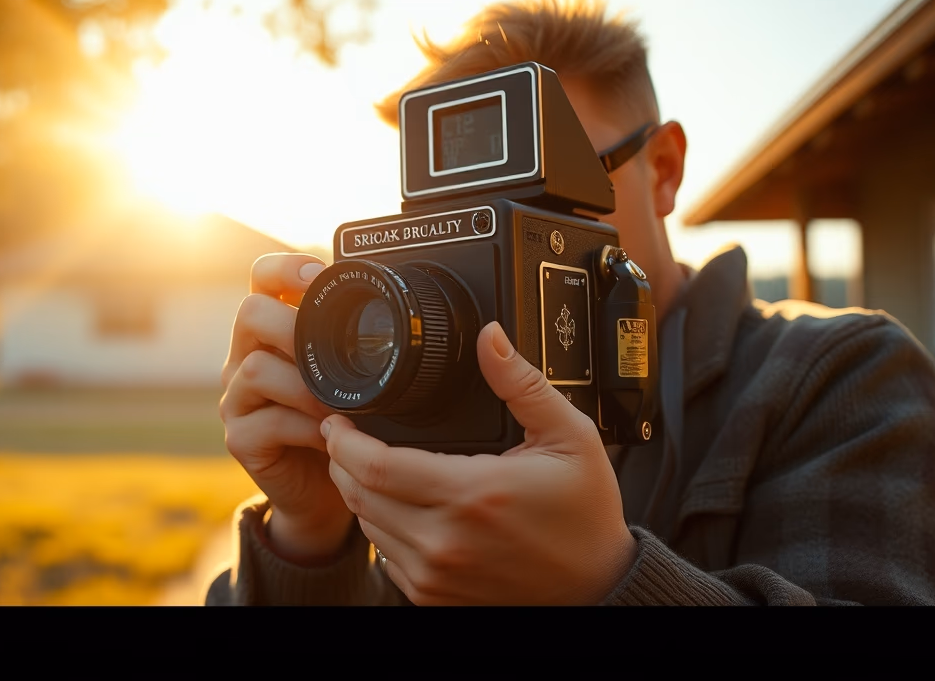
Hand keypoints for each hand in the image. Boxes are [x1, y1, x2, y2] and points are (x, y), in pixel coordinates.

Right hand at [219, 253, 353, 563]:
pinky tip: (333, 434)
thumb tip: (404, 302)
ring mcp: (238, 399)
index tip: (318, 276)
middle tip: (330, 350)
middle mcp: (245, 357)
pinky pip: (267, 421)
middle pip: (250, 313)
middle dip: (293, 325)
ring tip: (342, 404)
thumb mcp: (350, 376)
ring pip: (256, 368)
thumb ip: (353, 343)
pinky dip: (306, 425)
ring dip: (306, 384)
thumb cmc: (342, 425)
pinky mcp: (240, 440)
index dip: (285, 267)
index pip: (261, 278)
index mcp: (273, 331)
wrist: (324, 491)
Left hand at [322, 321, 636, 604]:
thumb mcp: (569, 436)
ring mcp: (436, 575)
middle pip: (360, 496)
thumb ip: (521, 383)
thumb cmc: (585, 513)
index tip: (337, 419)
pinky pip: (385, 557)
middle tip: (343, 436)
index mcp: (473, 494)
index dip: (344, 440)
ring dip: (358, 493)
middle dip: (342, 461)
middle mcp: (446, 540)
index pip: (377, 467)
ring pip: (368, 527)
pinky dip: (381, 527)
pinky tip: (394, 504)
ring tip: (367, 465)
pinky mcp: (434, 597)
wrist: (597, 586)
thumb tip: (491, 337)